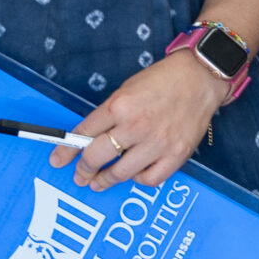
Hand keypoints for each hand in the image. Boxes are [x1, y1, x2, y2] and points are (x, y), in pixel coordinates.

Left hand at [50, 51, 228, 191]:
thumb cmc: (164, 80)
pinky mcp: (176, 154)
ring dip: (104, 180)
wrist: (200, 77)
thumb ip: (108, 115)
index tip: (58, 160)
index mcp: (120, 105)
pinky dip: (138, 180)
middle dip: (83, 169)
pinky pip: (150, 179)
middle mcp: (136, 125)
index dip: (66, 150)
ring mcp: (157, 142)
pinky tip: (134, 174)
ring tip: (99, 182)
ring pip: (120, 173)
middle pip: (97, 157)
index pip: (83, 133)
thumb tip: (89, 138)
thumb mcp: (127, 90)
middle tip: (80, 174)